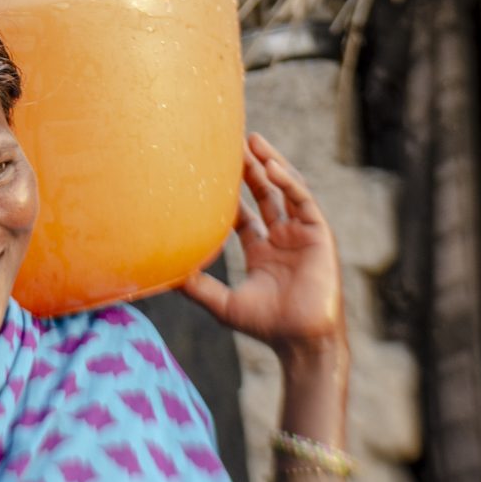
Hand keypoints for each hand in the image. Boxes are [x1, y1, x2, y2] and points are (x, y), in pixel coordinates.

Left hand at [179, 133, 345, 359]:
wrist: (301, 340)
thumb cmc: (266, 326)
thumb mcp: (222, 303)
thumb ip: (195, 287)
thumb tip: (161, 275)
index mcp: (261, 251)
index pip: (243, 214)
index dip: (228, 193)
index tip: (209, 171)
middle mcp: (281, 238)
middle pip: (264, 194)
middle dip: (248, 168)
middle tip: (228, 141)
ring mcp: (301, 234)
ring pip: (285, 189)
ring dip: (270, 164)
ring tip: (252, 141)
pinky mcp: (319, 234)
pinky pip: (303, 200)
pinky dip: (288, 182)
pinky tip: (271, 167)